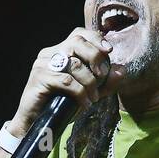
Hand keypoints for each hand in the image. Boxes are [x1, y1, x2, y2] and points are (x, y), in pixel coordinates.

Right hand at [9, 27, 125, 135]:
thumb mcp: (89, 92)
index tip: (109, 50)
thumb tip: (122, 70)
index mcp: (60, 51)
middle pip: (76, 41)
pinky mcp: (39, 78)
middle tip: (101, 76)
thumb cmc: (61, 105)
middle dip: (95, 57)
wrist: (37, 124)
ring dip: (89, 82)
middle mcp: (49, 53)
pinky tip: (84, 103)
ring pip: (74, 64)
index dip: (95, 38)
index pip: (78, 34)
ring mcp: (42, 64)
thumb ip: (105, 83)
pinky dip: (80, 92)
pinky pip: (66, 81)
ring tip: (93, 97)